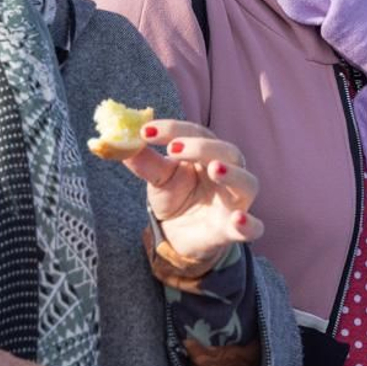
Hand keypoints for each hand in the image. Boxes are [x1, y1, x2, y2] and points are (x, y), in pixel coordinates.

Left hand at [122, 119, 261, 266]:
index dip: (173, 129)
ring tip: (214, 168)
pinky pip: (253, 227)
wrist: (180, 236)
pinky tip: (237, 220)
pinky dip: (249, 224)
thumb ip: (143, 161)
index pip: (196, 133)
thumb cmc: (176, 197)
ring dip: (233, 174)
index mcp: (208, 153)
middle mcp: (228, 171)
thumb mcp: (158, 178)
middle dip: (202, 147)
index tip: (145, 131)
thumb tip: (113, 142)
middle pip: (228, 152)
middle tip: (173, 149)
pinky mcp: (234, 229)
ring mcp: (234, 201)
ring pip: (247, 183)